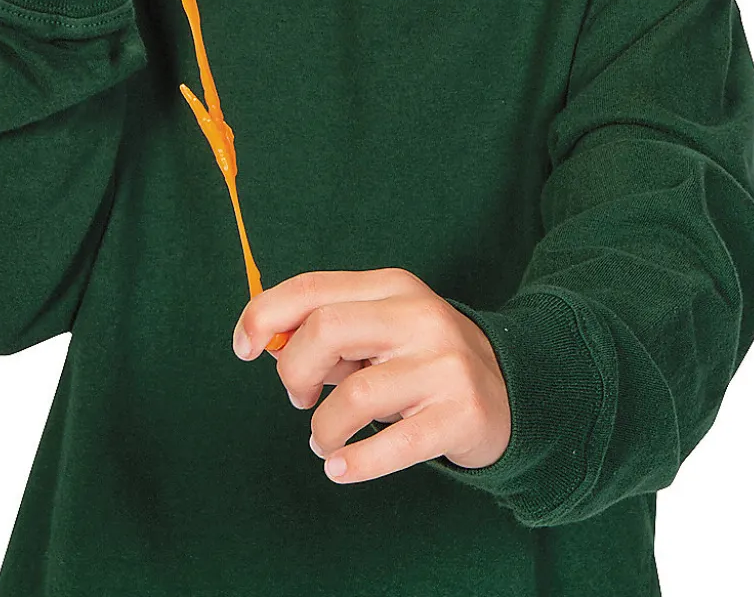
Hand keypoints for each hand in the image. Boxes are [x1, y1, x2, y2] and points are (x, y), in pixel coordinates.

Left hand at [232, 268, 511, 483]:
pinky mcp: (459, 415)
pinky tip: (341, 467)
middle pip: (327, 330)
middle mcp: (420, 317)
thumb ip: (330, 329)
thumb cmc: (423, 360)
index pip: (314, 288)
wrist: (512, 390)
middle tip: (299, 397)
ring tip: (326, 439)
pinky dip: (354, 463)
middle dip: (294, 371)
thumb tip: (266, 340)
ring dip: (323, 428)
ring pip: (354, 396)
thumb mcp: (383, 328)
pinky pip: (391, 445)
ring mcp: (443, 366)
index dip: (264, 314)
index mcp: (394, 287)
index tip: (241, 347)